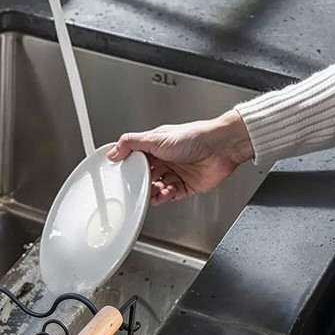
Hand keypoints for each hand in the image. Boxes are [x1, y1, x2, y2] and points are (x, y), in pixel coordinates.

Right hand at [107, 110, 253, 205]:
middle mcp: (166, 160)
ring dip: (152, 192)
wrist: (221, 148)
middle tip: (136, 186)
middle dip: (140, 183)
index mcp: (157, 146)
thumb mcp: (155, 137)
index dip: (129, 167)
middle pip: (146, 176)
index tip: (122, 174)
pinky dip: (164, 197)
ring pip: (156, 188)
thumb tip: (113, 152)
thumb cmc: (195, 137)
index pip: (136, 159)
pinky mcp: (186, 187)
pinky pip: (170, 196)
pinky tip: (163, 194)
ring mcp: (176, 174)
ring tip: (152, 191)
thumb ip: (131, 143)